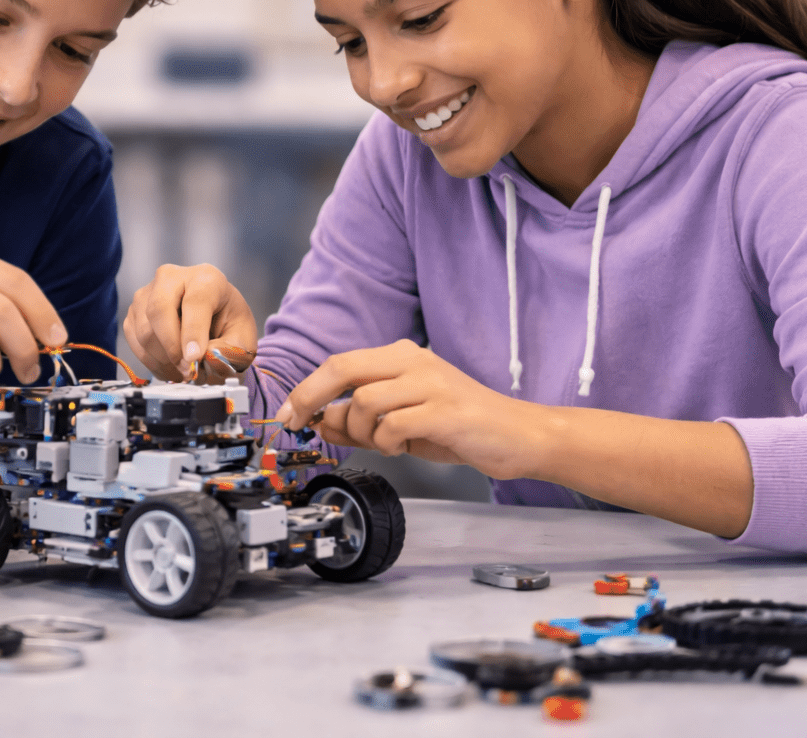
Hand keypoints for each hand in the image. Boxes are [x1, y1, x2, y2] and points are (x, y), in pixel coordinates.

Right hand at [123, 263, 257, 381]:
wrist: (212, 319)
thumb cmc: (228, 324)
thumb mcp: (242, 339)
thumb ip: (229, 351)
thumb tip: (205, 359)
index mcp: (207, 278)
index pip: (195, 301)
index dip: (193, 332)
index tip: (195, 359)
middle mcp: (173, 278)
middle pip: (159, 309)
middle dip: (172, 347)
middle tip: (187, 371)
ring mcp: (148, 293)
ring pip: (144, 330)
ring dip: (162, 359)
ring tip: (182, 372)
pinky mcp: (134, 311)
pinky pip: (134, 340)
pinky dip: (151, 361)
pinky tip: (169, 367)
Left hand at [274, 339, 544, 477]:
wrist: (517, 436)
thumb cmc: (460, 428)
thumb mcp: (402, 425)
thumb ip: (362, 423)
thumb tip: (318, 424)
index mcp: (401, 357)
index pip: (339, 363)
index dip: (307, 389)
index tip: (289, 415)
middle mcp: (414, 361)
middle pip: (342, 368)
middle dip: (311, 398)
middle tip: (300, 424)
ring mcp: (430, 382)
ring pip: (364, 401)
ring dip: (362, 431)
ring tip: (384, 444)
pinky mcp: (445, 409)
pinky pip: (393, 424)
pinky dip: (387, 442)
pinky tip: (403, 448)